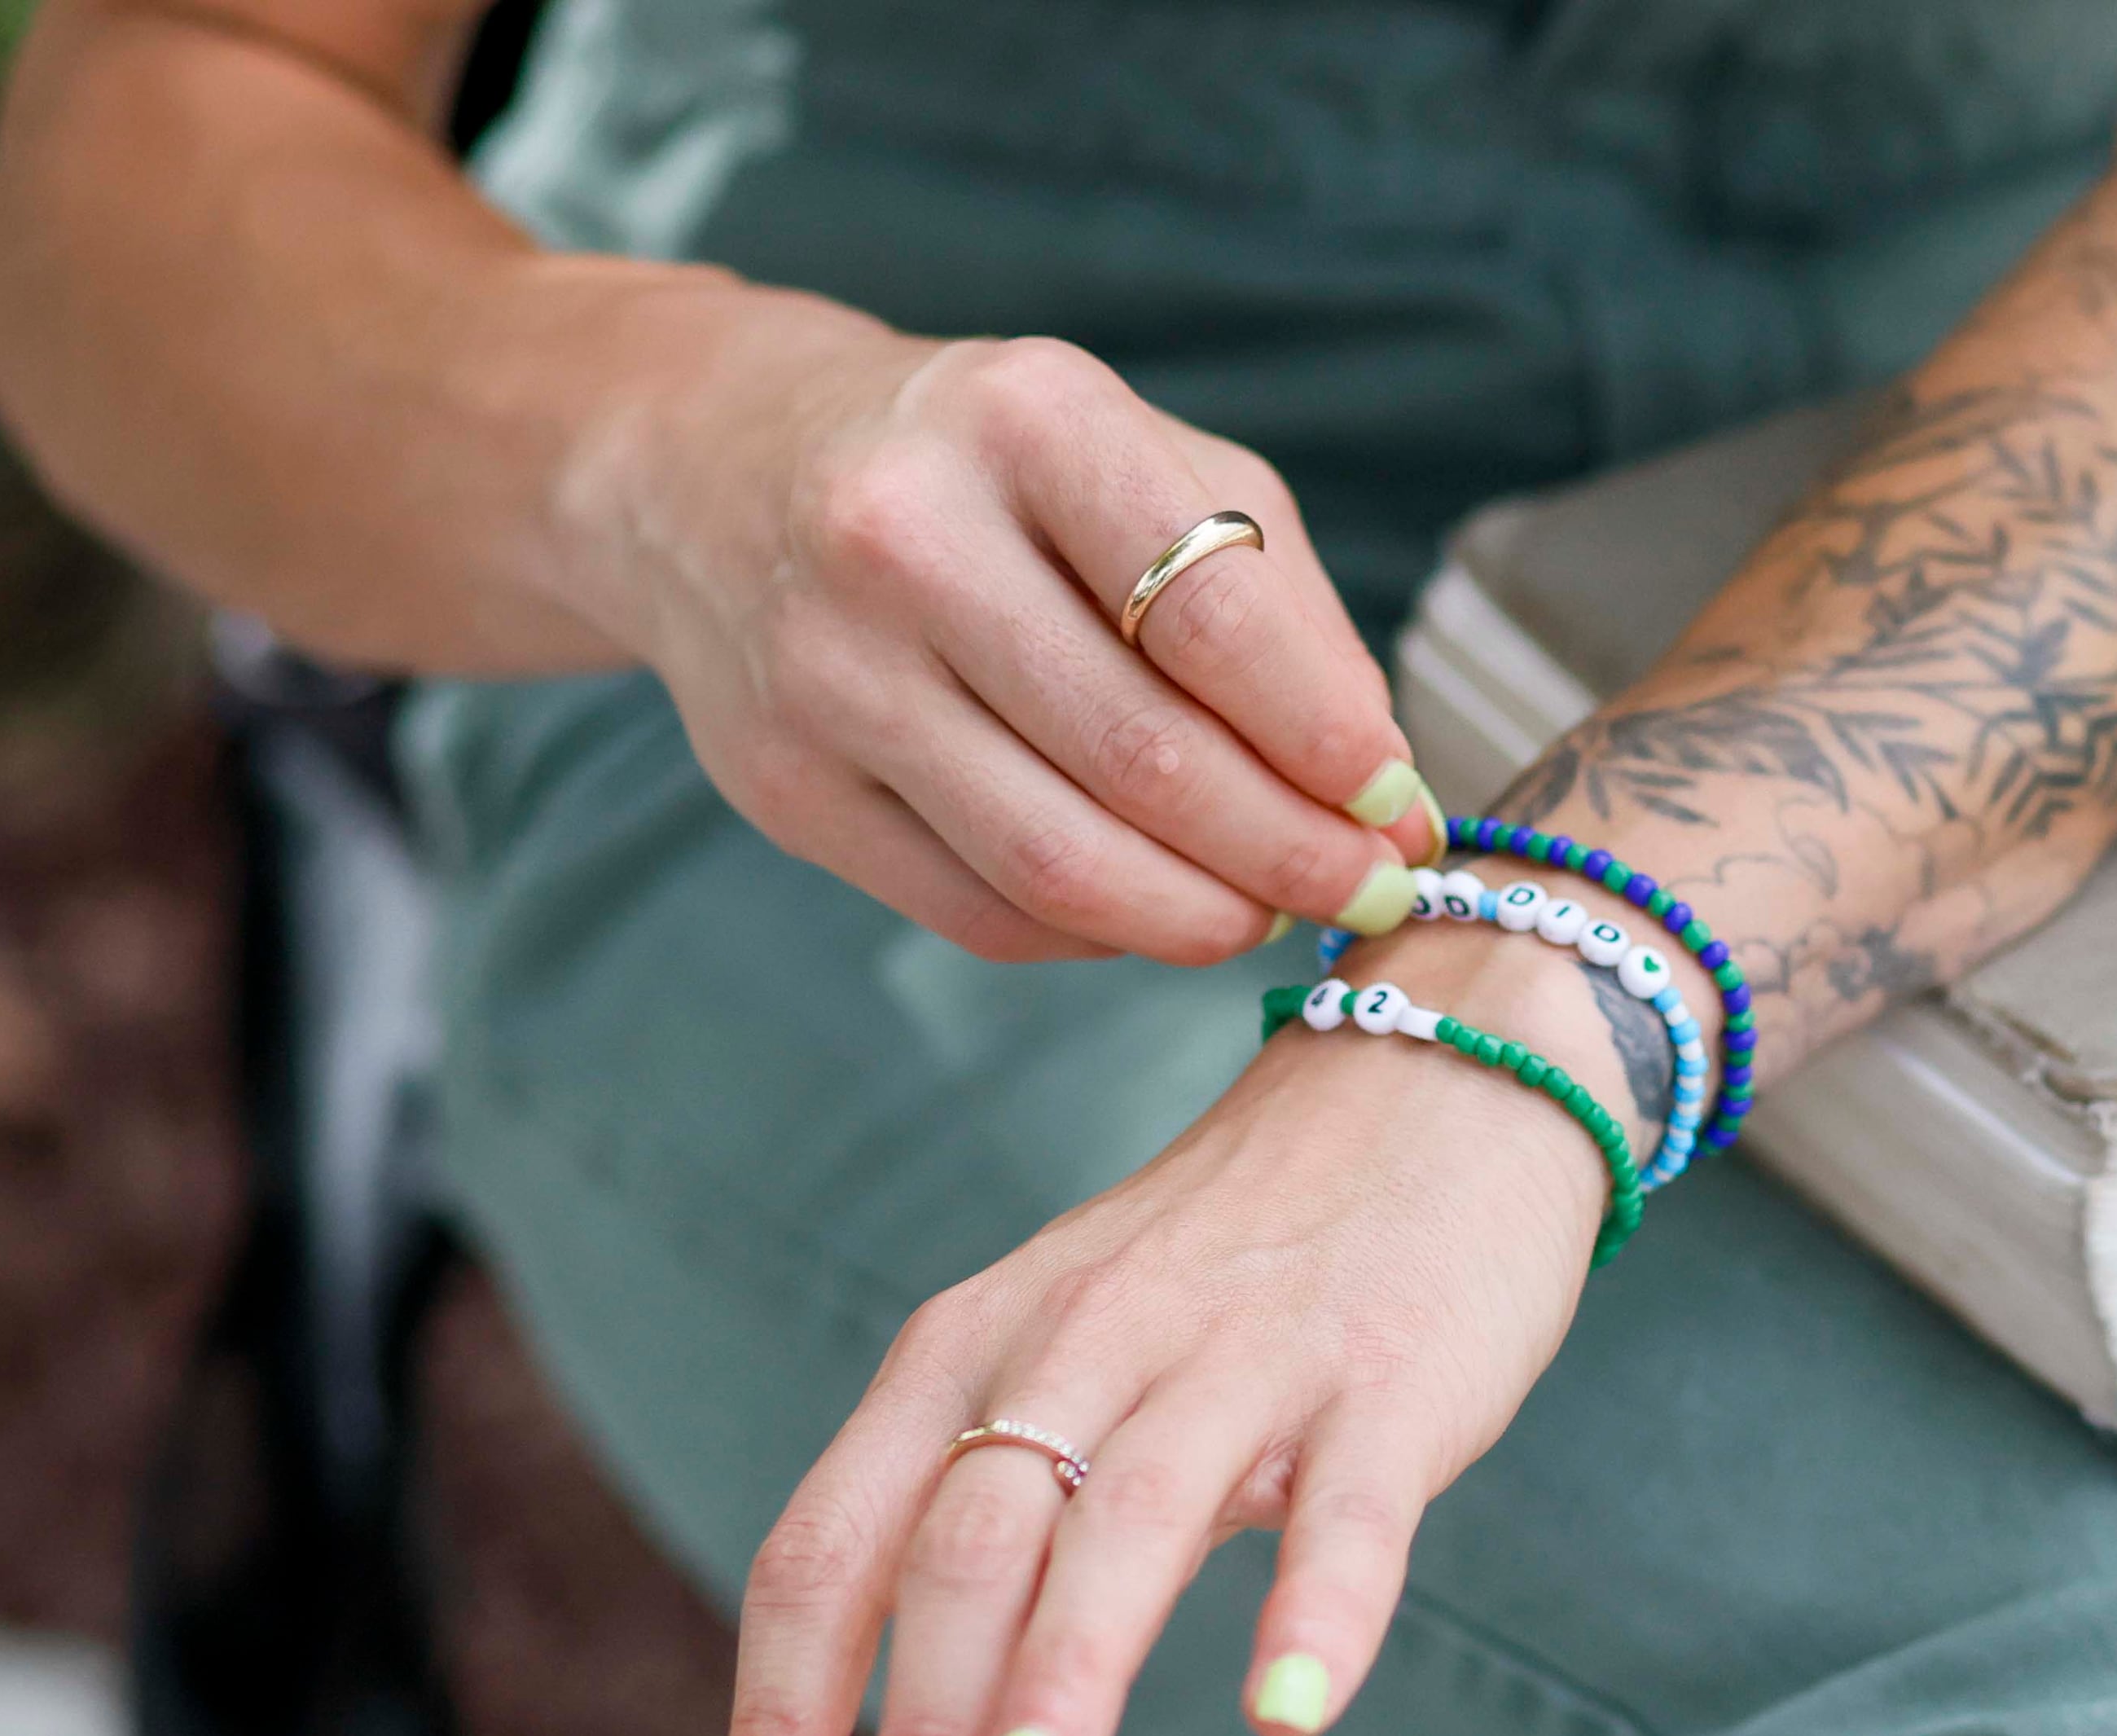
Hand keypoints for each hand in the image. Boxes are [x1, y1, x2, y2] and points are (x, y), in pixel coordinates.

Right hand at [567, 310, 1440, 963]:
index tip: (1399, 810)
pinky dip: (1099, 933)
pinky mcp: (784, 787)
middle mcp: (908, 537)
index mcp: (1030, 420)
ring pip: (1061, 865)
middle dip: (1290, 855)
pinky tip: (1152, 903)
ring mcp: (829, 671)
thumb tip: (1382, 791)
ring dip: (1201, 918)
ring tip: (1272, 913)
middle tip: (1368, 894)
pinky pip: (981, 912)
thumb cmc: (989, 468)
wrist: (716, 464)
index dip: (1329, 742)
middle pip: (1146, 762)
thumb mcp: (1149, 463)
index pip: (1215, 619)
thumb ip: (1279, 608)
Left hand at [713, 925, 1627, 1735]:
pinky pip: (1351, 1504)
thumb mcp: (1067, 1343)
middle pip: (964, 1545)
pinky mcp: (1388, 1374)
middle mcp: (1085, 1339)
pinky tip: (1287, 1707)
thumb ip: (996, 1513)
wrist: (1435, 1069)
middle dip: (922, 1732)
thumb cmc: (1238, 1252)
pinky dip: (1317, 1607)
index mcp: (977, 1342)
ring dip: (1067, 1676)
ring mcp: (1243, 1352)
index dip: (787, 1710)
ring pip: (1130, 1521)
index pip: (834, 1541)